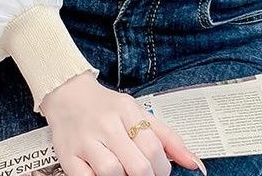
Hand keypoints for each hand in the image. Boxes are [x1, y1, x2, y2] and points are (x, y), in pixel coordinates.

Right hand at [41, 71, 205, 174]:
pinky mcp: (68, 156)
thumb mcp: (138, 112)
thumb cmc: (105, 106)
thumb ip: (167, 136)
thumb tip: (194, 162)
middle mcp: (107, 124)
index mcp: (127, 110)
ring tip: (126, 175)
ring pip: (113, 174)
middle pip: (137, 165)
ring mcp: (86, 141)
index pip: (154, 147)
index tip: (161, 171)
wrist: (66, 94)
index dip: (162, 168)